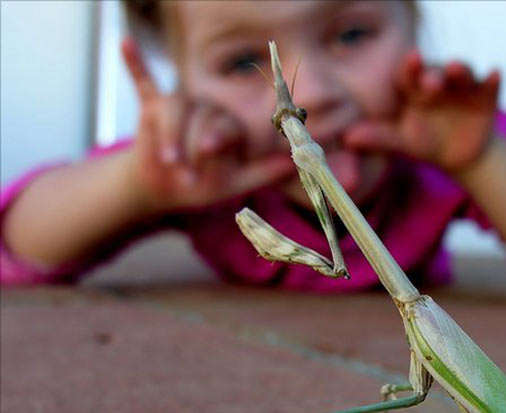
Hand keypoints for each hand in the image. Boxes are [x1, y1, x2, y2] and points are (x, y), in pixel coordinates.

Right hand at [121, 37, 294, 212]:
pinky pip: (143, 81)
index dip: (216, 142)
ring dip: (171, 138)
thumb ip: (263, 173)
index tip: (207, 160)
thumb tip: (294, 162)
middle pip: (201, 118)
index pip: (225, 126)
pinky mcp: (151, 106)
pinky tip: (125, 42)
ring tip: (169, 161)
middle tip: (186, 176)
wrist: (166, 190)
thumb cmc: (204, 185)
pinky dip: (135, 64)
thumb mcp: (234, 185)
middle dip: (191, 150)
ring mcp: (179, 106)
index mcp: (229, 125)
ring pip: (174, 109)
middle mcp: (207, 108)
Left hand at [344, 50, 500, 172]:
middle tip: (430, 82)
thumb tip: (347, 139)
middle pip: (435, 71)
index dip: (409, 67)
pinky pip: (490, 85)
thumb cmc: (424, 142)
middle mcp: (438, 83)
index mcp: (414, 89)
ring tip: (457, 69)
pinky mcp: (486, 97)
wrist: (456, 156)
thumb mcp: (400, 142)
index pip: (409, 73)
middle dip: (433, 74)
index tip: (409, 60)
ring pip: (462, 72)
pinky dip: (493, 79)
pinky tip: (494, 73)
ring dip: (460, 69)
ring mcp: (462, 88)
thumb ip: (377, 137)